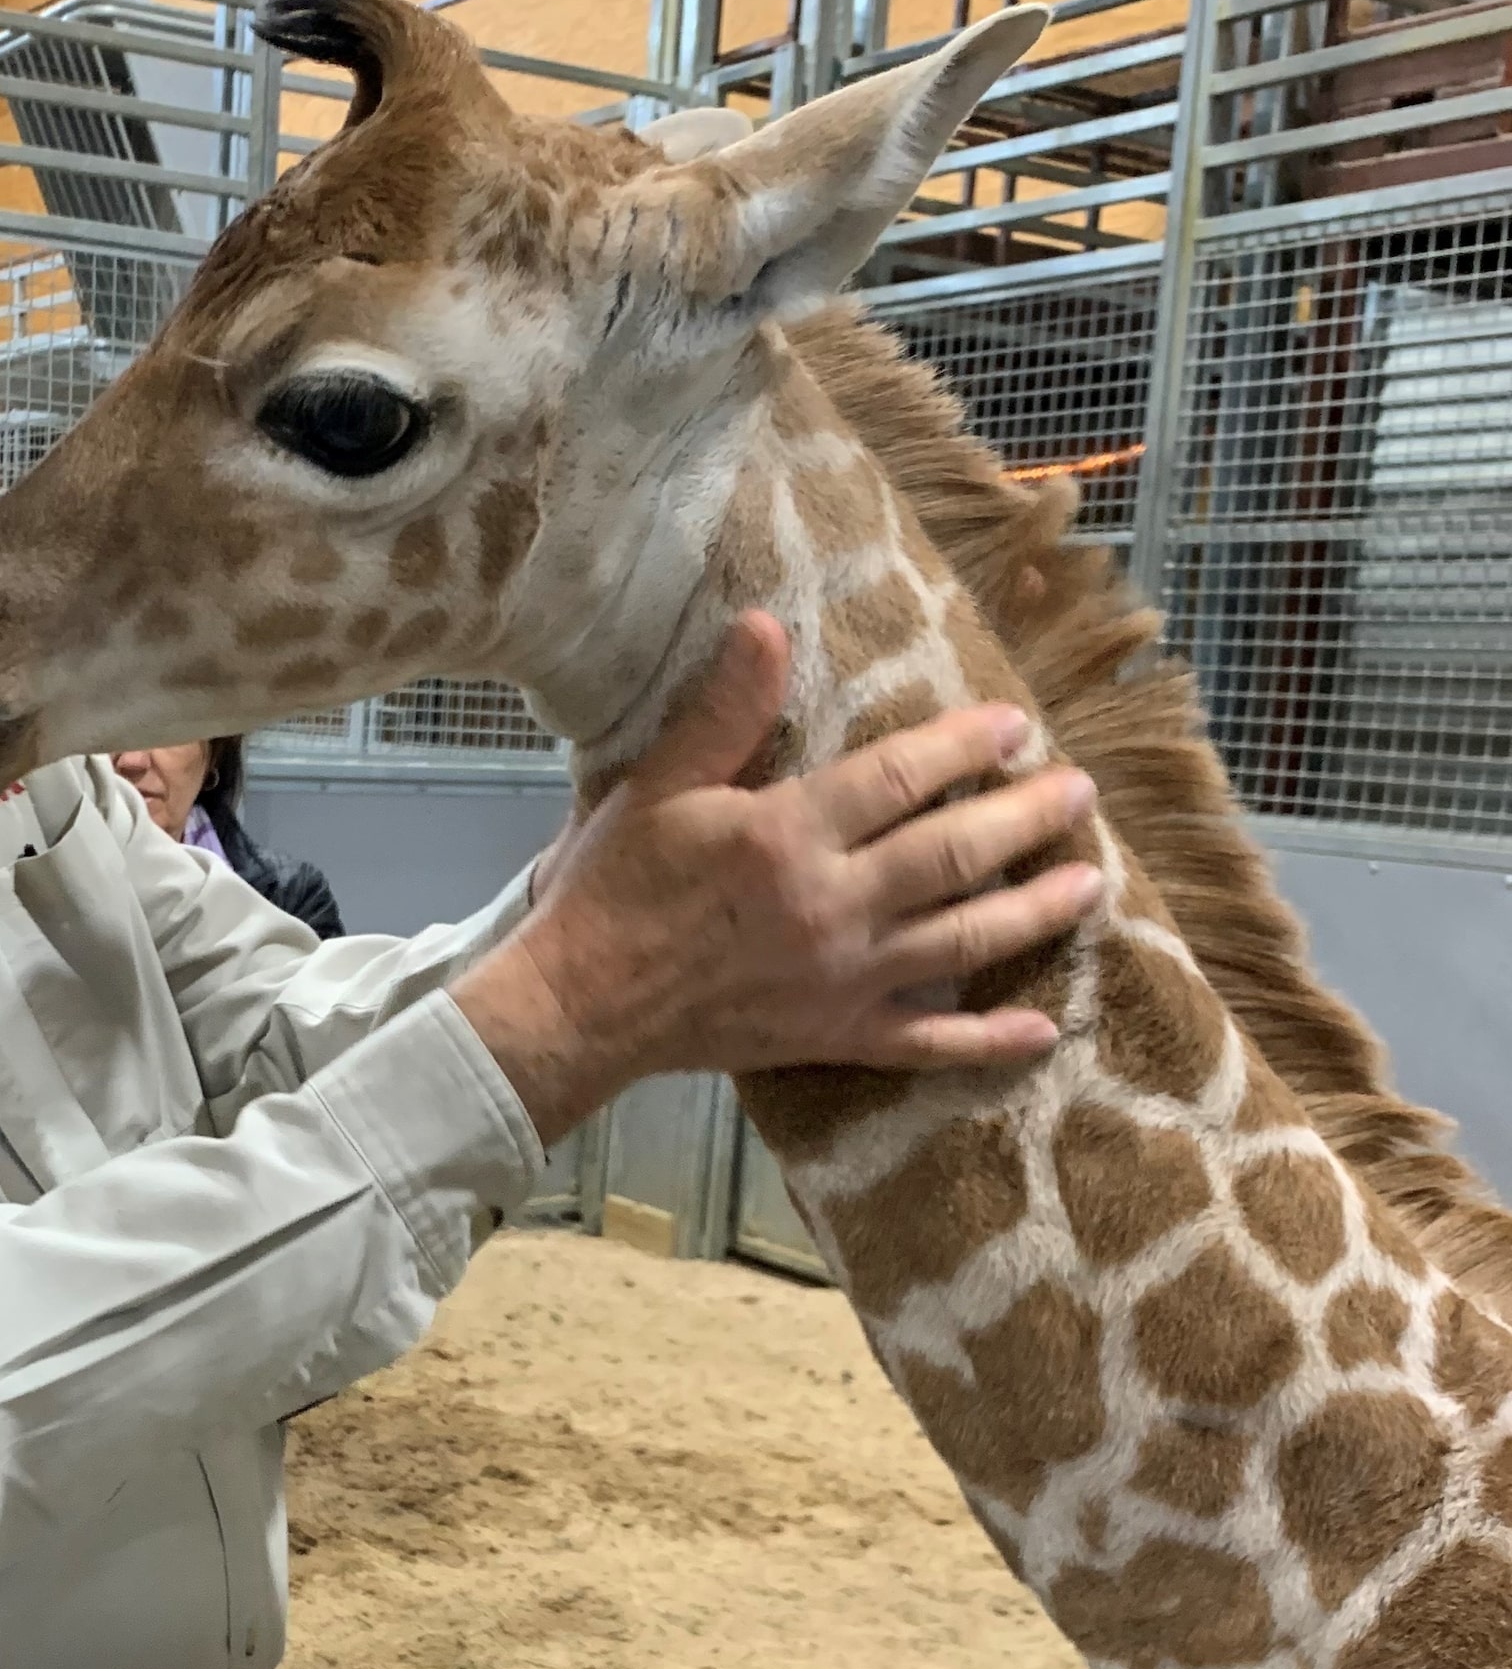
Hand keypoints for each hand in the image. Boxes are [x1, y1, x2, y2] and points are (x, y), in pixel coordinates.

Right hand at [454, 612, 1102, 1144]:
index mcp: (788, 836)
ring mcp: (843, 979)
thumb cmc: (615, 890)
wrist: (581, 1005)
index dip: (965, 745)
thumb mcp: (659, 787)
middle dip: (1027, 817)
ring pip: (965, 941)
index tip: (1013, 725)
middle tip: (1077, 790)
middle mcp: (832, 907)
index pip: (901, 778)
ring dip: (1035, 911)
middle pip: (955, 855)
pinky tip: (1041, 1029)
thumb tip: (765, 625)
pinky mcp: (835, 1035)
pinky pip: (929, 1042)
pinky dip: (989, 1041)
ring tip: (1088, 881)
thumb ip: (723, 712)